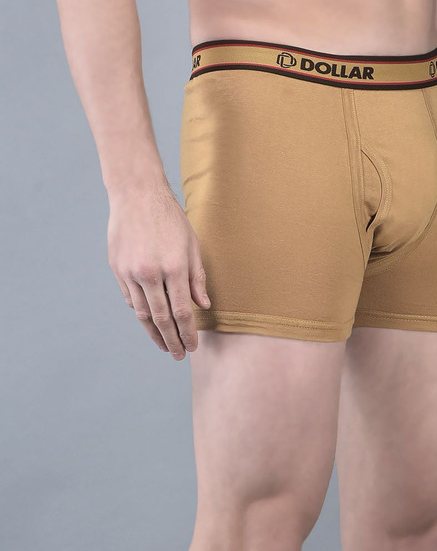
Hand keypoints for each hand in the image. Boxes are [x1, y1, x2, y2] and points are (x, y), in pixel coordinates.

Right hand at [107, 180, 210, 358]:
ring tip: (164, 346)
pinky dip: (140, 313)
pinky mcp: (118, 269)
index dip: (188, 332)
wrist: (137, 195)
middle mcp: (151, 273)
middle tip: (179, 355)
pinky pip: (131, 299)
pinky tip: (149, 322)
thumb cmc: (170, 218)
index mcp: (174, 267)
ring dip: (154, 333)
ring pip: (143, 313)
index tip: (193, 346)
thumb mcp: (192, 244)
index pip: (183, 311)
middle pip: (162, 318)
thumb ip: (197, 278)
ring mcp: (131, 272)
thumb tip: (204, 306)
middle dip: (172, 340)